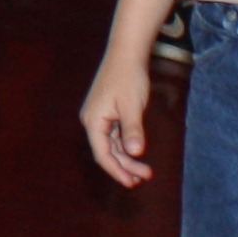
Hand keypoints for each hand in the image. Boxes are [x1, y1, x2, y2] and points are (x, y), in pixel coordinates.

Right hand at [81, 55, 156, 187]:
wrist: (126, 54)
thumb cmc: (128, 77)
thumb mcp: (132, 106)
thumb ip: (132, 130)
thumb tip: (135, 153)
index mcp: (93, 121)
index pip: (102, 154)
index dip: (116, 170)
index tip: (131, 182)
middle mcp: (93, 121)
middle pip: (107, 151)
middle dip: (125, 166)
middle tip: (144, 177)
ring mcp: (100, 117)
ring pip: (112, 144)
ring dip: (127, 157)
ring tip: (144, 170)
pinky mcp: (107, 112)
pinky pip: (114, 135)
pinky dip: (126, 145)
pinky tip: (137, 151)